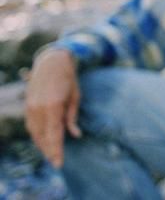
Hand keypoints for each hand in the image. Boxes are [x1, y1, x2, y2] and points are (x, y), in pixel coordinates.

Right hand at [25, 49, 81, 167]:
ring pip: (34, 133)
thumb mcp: (75, 97)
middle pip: (43, 136)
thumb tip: (75, 136)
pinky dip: (36, 135)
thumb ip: (72, 118)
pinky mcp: (28, 106)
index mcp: (54, 106)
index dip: (56, 150)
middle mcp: (39, 108)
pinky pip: (31, 125)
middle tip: (56, 162)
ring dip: (42, 144)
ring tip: (51, 154)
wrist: (52, 62)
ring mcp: (31, 107)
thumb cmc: (69, 79)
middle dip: (49, 151)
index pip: (54, 134)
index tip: (59, 163)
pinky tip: (43, 140)